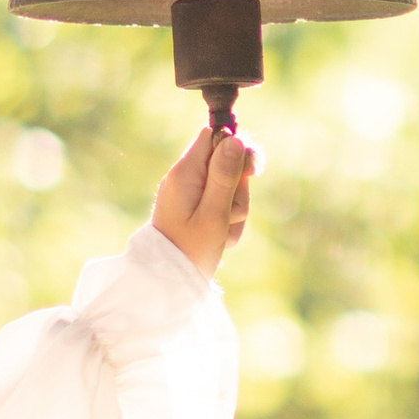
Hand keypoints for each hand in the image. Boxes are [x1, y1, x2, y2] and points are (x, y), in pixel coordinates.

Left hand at [152, 118, 255, 279]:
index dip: (237, 148)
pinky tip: (220, 236)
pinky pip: (220, 202)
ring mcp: (188, 192)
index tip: (250, 173)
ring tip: (223, 231)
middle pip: (226, 161)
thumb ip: (225, 176)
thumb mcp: (214, 214)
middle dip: (239, 186)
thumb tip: (235, 139)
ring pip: (228, 185)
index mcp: (185, 173)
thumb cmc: (191, 250)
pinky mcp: (193, 206)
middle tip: (232, 212)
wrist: (169, 282)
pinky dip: (226, 217)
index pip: (215, 136)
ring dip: (235, 207)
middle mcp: (184, 177)